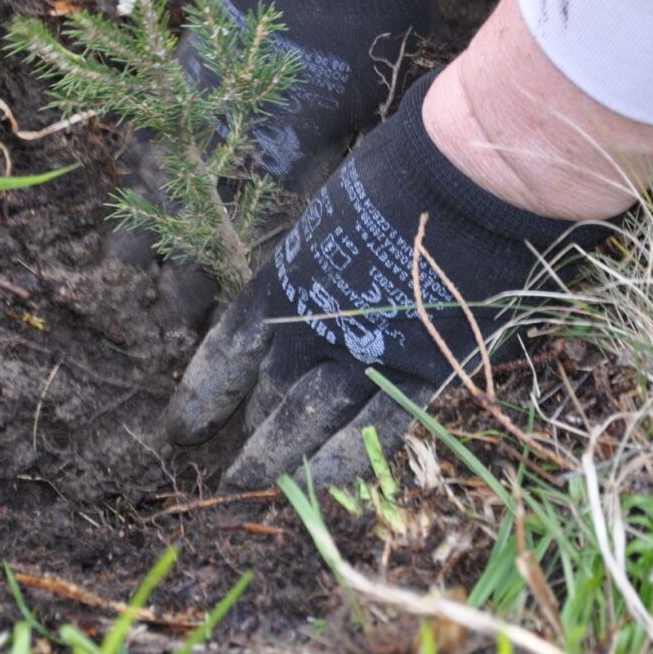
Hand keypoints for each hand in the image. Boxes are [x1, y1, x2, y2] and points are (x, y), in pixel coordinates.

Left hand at [163, 72, 604, 488]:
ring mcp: (367, 350)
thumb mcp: (339, 207)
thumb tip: (317, 271)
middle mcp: (315, 322)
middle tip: (237, 465)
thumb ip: (323, 255)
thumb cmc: (407, 168)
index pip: (233, 347)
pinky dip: (347, 458)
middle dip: (252, 429)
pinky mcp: (423, 370)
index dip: (206, 392)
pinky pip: (376, 429)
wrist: (469, 176)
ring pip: (310, 419)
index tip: (183, 426)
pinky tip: (322, 485)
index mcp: (288, 276)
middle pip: (271, 388)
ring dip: (281, 458)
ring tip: (260, 485)